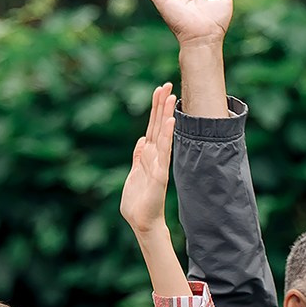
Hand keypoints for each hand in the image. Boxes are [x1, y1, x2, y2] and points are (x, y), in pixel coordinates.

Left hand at [120, 85, 176, 235]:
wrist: (141, 222)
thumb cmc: (137, 202)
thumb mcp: (134, 174)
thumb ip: (138, 157)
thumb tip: (141, 140)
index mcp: (147, 156)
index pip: (152, 127)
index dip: (155, 109)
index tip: (159, 90)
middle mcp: (155, 157)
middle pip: (159, 126)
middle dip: (162, 105)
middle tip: (167, 84)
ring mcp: (159, 164)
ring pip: (163, 135)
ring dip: (166, 116)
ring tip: (170, 97)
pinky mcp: (159, 175)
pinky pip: (164, 153)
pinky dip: (168, 137)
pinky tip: (171, 123)